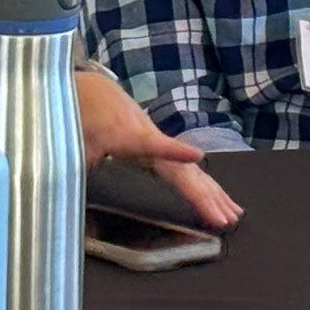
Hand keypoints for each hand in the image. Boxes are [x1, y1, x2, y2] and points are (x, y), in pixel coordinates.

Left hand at [75, 70, 241, 229]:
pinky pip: (187, 171)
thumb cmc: (84, 114)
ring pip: (192, 171)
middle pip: (185, 169)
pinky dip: (205, 186)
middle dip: (207, 195)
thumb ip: (84, 161)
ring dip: (214, 194)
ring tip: (234, 214)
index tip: (196, 156)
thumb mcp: (75, 140)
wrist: (93, 90)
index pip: (155, 144)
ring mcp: (161, 144)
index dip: (175, 151)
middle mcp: (153, 140)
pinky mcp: (161, 149)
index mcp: (130, 136)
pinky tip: (219, 197)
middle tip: (225, 219)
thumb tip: (81, 182)